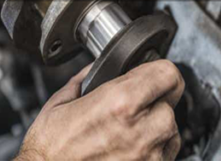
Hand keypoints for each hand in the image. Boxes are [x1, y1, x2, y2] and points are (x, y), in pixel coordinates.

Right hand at [17, 60, 183, 160]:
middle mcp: (139, 130)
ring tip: (129, 130)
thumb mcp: (61, 102)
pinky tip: (129, 148)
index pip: (167, 73)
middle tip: (134, 104)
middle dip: (154, 100)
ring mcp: (147, 158)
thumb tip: (99, 68)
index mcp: (119, 103)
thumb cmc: (50, 149)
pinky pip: (165, 155)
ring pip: (170, 131)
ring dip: (156, 127)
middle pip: (170, 102)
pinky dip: (153, 149)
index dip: (158, 70)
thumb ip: (87, 79)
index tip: (150, 73)